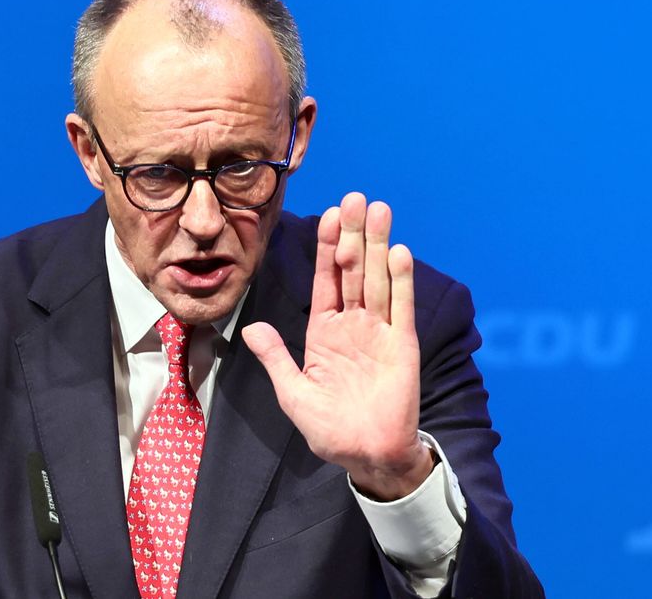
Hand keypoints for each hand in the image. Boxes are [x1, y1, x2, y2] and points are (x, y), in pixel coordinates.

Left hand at [242, 192, 432, 500]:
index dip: (326, 247)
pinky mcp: (402, 346)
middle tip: (355, 197)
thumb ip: (275, 357)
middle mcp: (354, 325)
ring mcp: (380, 333)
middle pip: (354, 270)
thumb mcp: (292, 392)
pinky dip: (401, 281)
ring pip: (378, 279)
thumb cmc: (329, 428)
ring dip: (378, 245)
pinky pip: (401, 308)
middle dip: (354, 234)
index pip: (326, 280)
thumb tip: (249, 328)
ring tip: (379, 210)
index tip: (328, 215)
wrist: (365, 455)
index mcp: (325, 331)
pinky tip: (398, 252)